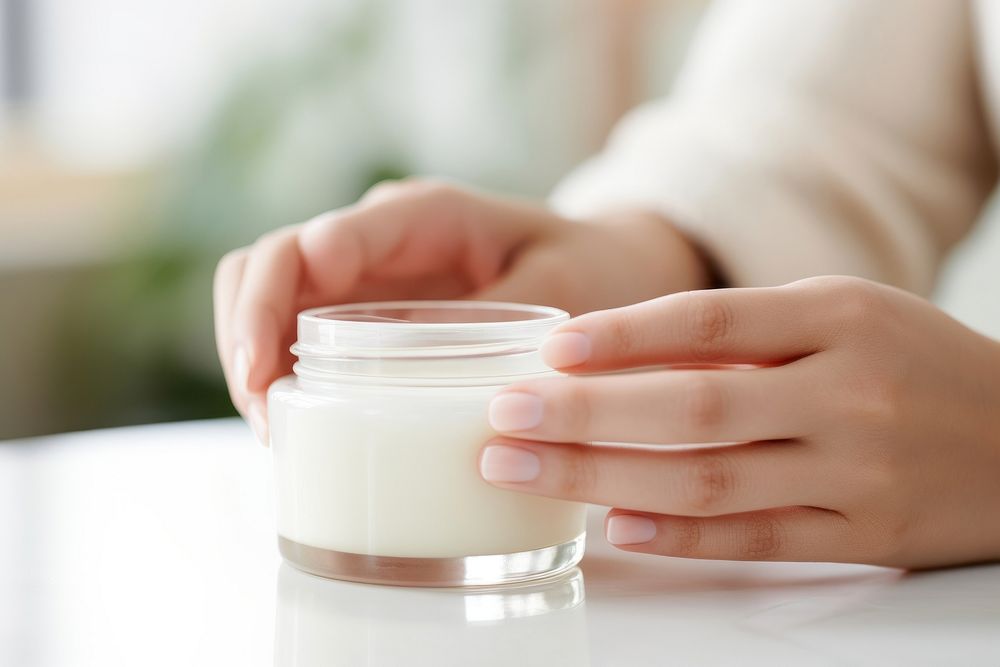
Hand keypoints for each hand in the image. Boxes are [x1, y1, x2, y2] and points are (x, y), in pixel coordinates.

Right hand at [213, 179, 708, 439]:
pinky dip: (273, 368)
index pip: (322, 239)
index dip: (277, 297)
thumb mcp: (557, 289)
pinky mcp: (366, 308)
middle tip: (261, 411)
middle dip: (245, 331)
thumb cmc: (591, 270)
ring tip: (268, 428)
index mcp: (424, 215)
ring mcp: (367, 271)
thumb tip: (421, 382)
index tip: (269, 370)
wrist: (607, 266)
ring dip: (248, 353)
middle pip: (270, 261)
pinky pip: (294, 326)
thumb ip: (492, 323)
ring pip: (266, 289)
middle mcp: (379, 235)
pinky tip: (286, 420)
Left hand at [479, 276, 999, 568]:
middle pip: (693, 406)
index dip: (623, 336)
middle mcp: (845, 393)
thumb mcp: (845, 317)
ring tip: (525, 469)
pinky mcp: (863, 535)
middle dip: (585, 414)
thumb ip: (745, 337)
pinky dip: (680, 535)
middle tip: (505, 417)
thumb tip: (621, 359)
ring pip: (709, 479)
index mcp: (839, 319)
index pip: (710, 321)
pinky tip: (614, 526)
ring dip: (604, 476)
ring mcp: (856, 471)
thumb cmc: (914, 363)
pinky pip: (755, 540)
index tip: (550, 349)